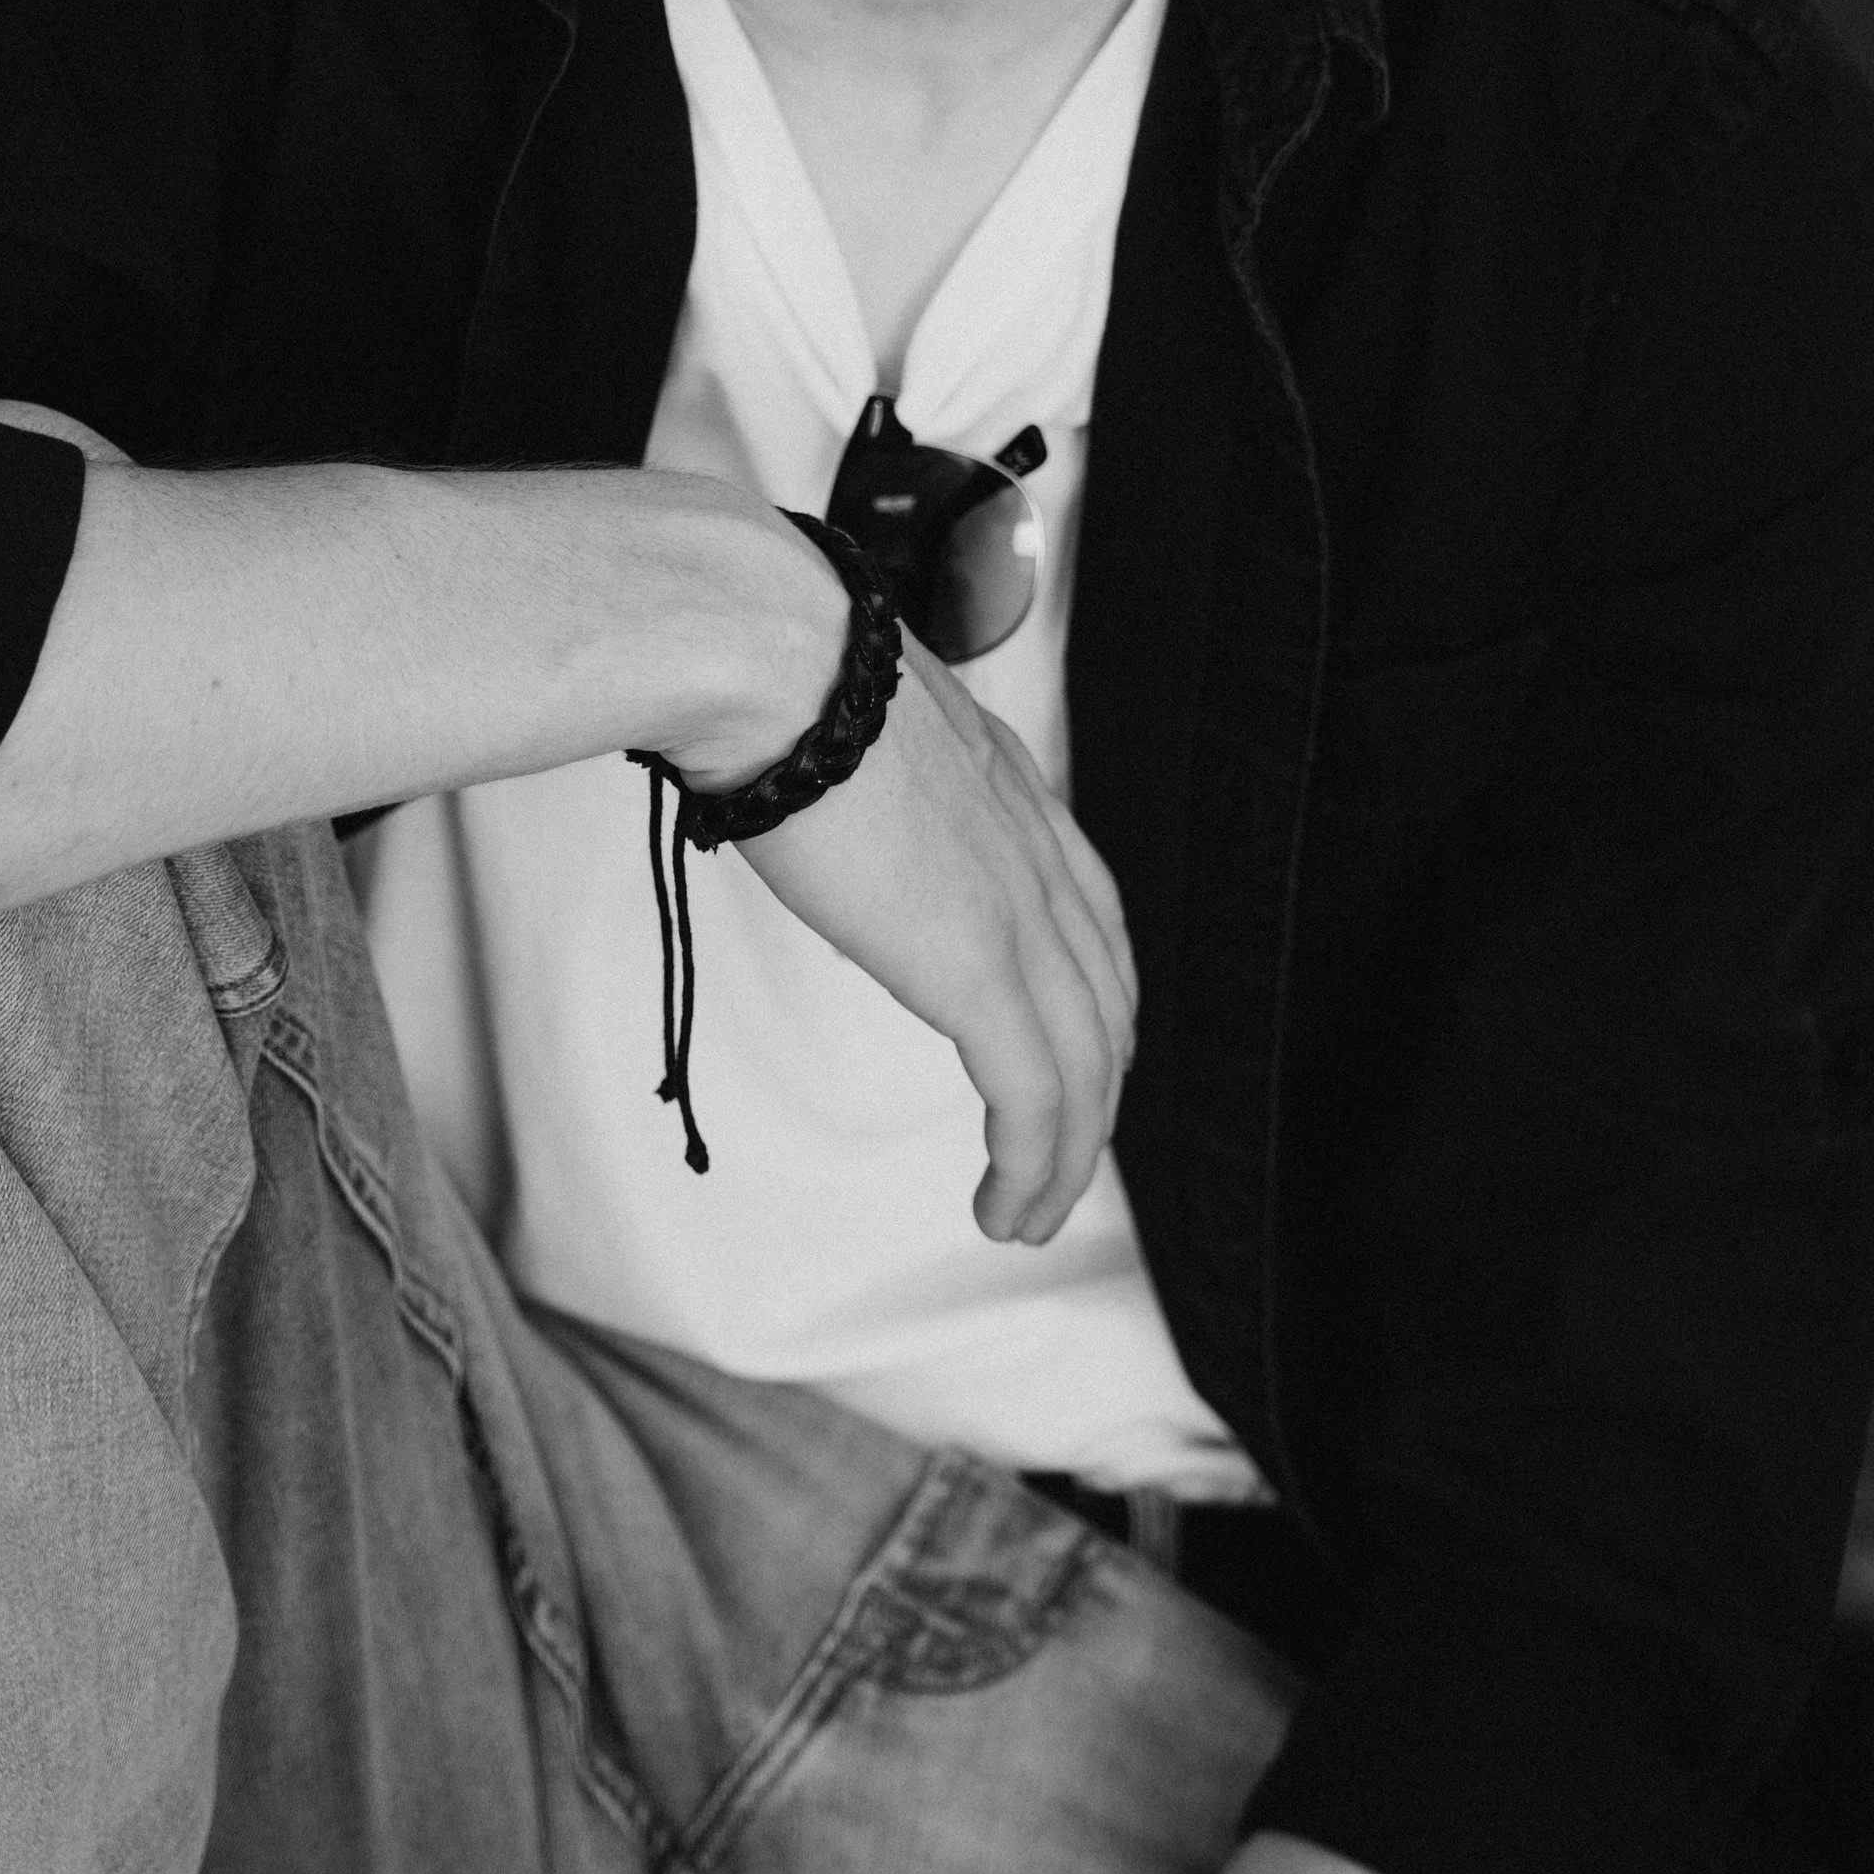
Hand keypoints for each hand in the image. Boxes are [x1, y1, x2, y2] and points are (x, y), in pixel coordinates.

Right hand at [736, 636, 1135, 1242]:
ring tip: (1028, 1214)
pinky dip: (1034, 1166)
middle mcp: (1035, 847)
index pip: (1091, 911)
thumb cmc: (770, 665)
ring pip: (1085, 1065)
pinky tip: (1010, 1209)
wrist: (770, 659)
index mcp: (1007, 784)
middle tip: (1057, 1157)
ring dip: (1064, 1156)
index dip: (1091, 994)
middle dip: (1092, 1092)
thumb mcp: (846, 714)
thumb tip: (795, 776)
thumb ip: (854, 760)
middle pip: (1103, 1000)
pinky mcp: (978, 966)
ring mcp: (1017, 908)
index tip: (1070, 1045)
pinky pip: (1035, 1094)